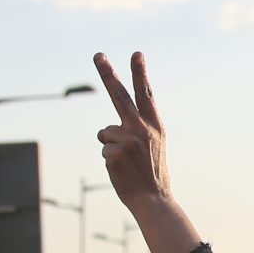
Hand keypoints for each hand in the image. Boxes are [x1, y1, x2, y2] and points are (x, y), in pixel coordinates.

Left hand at [94, 51, 171, 209]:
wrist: (153, 198)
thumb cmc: (151, 173)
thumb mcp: (154, 146)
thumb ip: (138, 130)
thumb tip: (105, 129)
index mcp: (154, 126)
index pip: (145, 94)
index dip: (140, 73)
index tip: (136, 54)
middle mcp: (142, 129)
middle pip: (119, 96)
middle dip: (108, 74)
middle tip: (98, 55)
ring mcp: (128, 140)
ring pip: (105, 132)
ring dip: (110, 145)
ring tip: (126, 161)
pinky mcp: (114, 153)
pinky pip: (103, 148)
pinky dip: (109, 159)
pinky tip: (121, 169)